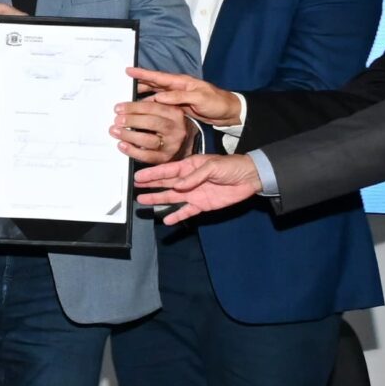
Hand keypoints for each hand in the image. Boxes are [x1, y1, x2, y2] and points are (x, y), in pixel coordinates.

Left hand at [112, 97, 195, 165]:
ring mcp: (171, 145)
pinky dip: (132, 151)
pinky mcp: (165, 158)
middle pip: (152, 123)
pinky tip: (122, 145)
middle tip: (117, 120)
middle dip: (131, 120)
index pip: (152, 107)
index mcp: (175, 113)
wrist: (185, 144)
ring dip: (129, 135)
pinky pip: (147, 156)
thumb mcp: (165, 111)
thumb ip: (150, 105)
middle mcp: (176, 129)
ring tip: (115, 131)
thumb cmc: (170, 125)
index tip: (118, 108)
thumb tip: (127, 106)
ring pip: (149, 140)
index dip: (133, 107)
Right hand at [127, 67, 241, 128]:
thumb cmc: (217, 103)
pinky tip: (144, 109)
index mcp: (182, 82)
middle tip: (123, 85)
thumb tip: (158, 96)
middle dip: (138, 83)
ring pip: (156, 94)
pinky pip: (162, 104)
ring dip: (143, 95)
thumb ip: (179, 97)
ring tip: (129, 98)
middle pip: (154, 84)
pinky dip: (152, 105)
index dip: (143, 74)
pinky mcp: (179, 107)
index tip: (129, 70)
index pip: (158, 77)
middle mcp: (177, 88)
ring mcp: (178, 97)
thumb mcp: (199, 98)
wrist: (228, 112)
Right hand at [132, 153, 261, 224]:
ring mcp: (194, 193)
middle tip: (135, 187)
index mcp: (190, 166)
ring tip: (143, 201)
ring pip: (171, 197)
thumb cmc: (232, 166)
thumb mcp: (212, 166)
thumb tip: (178, 186)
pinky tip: (167, 219)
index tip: (138, 176)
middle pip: (165, 183)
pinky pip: (186, 211)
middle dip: (150, 184)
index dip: (152, 173)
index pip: (167, 170)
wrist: (249, 178)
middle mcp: (188, 180)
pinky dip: (176, 215)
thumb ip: (194, 176)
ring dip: (157, 199)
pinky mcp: (202, 204)